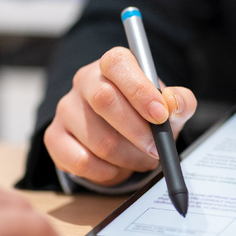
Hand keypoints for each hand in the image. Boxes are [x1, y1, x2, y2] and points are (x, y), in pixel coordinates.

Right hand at [44, 47, 197, 185]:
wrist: (123, 136)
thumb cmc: (147, 114)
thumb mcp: (170, 106)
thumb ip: (180, 101)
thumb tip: (173, 104)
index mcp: (114, 64)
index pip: (117, 64)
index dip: (140, 90)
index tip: (160, 115)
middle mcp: (85, 81)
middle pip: (104, 100)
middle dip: (137, 131)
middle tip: (156, 149)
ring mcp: (66, 108)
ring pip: (97, 139)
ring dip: (128, 158)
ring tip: (142, 159)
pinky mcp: (55, 137)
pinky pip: (81, 161)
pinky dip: (107, 172)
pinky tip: (118, 167)